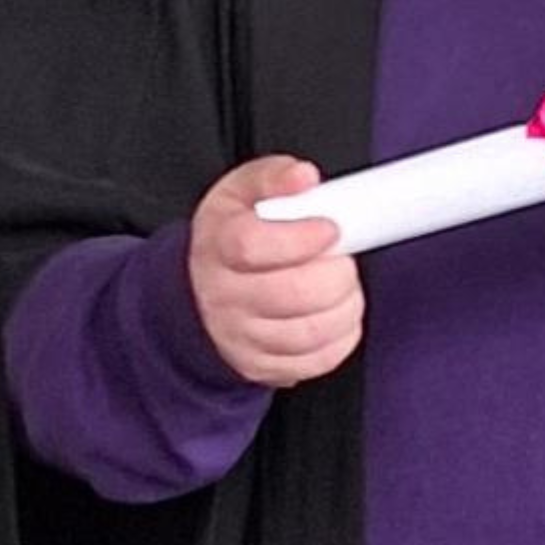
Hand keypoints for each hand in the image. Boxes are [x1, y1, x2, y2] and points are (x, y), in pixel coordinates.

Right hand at [186, 156, 363, 387]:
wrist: (199, 293)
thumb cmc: (230, 238)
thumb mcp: (241, 193)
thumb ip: (273, 177)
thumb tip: (303, 177)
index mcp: (217, 246)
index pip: (253, 246)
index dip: (301, 238)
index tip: (330, 228)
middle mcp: (222, 297)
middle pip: (293, 294)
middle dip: (337, 273)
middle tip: (342, 257)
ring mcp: (240, 338)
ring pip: (311, 331)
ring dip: (345, 304)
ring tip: (341, 282)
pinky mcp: (261, 367)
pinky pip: (319, 359)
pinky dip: (342, 333)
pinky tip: (336, 311)